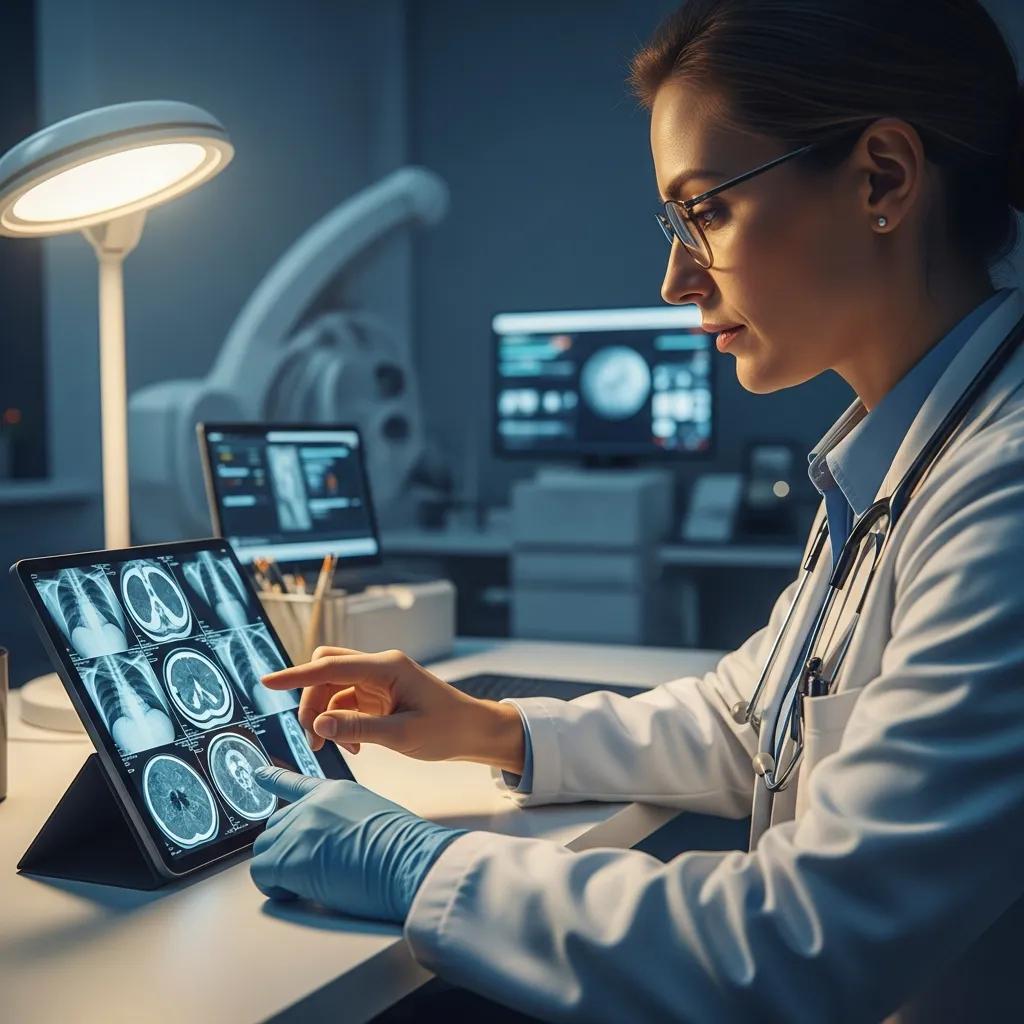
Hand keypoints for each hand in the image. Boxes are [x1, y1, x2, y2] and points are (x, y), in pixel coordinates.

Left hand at [249, 767, 464, 921]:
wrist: (408, 859)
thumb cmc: (403, 847)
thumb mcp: (375, 816)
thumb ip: (345, 820)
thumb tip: (333, 843)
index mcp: (335, 792)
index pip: (296, 783)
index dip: (274, 780)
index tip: (258, 774)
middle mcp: (311, 805)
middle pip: (276, 825)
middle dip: (286, 849)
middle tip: (310, 870)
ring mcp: (298, 828)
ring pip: (265, 849)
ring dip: (280, 869)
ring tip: (309, 883)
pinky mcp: (288, 858)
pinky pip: (262, 875)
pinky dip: (275, 888)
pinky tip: (298, 891)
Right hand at [260, 647, 524, 772]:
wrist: (474, 731)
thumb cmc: (447, 729)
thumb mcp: (402, 735)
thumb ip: (357, 729)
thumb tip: (318, 724)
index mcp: (386, 667)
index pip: (330, 667)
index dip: (296, 675)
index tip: (267, 682)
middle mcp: (380, 667)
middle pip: (326, 671)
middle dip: (311, 701)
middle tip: (314, 738)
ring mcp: (379, 680)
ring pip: (333, 689)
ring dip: (325, 716)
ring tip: (335, 749)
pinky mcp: (380, 695)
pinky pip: (347, 702)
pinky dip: (341, 723)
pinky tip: (354, 746)